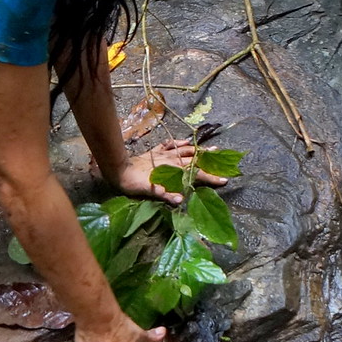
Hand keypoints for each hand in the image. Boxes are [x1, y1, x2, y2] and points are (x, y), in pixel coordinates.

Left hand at [111, 138, 228, 204]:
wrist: (118, 169)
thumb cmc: (133, 183)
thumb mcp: (148, 191)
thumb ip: (164, 194)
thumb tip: (180, 199)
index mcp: (172, 170)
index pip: (195, 174)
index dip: (210, 177)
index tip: (224, 180)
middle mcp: (171, 160)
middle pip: (194, 161)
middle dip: (209, 161)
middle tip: (223, 159)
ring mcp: (163, 155)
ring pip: (185, 151)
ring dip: (198, 150)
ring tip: (211, 148)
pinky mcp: (155, 152)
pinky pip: (169, 145)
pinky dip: (178, 143)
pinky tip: (185, 141)